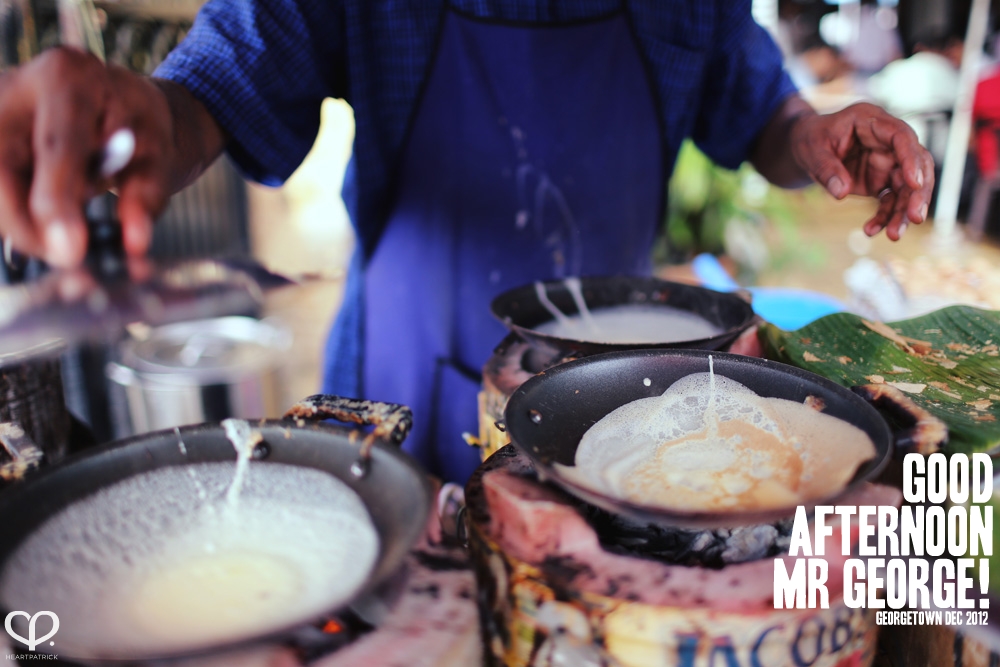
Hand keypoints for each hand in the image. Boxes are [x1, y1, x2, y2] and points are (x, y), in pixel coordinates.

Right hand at [0, 47, 173, 267]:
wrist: (119, 104)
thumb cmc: (138, 127)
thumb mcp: (158, 157)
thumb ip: (145, 198)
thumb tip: (134, 241)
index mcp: (70, 79)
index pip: (56, 147)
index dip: (56, 203)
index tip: (68, 250)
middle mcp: (17, 84)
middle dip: (23, 221)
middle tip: (63, 257)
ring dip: (16, 220)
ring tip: (61, 236)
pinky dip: (13, 211)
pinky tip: (43, 217)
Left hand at [790, 102, 934, 240]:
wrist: (807, 146)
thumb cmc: (811, 139)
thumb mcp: (811, 151)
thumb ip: (826, 169)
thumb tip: (841, 194)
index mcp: (872, 121)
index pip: (902, 137)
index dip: (911, 159)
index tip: (914, 184)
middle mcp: (887, 141)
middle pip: (916, 164)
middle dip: (918, 192)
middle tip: (915, 218)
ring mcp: (888, 161)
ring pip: (907, 187)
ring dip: (902, 212)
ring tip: (893, 235)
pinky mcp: (882, 180)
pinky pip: (890, 200)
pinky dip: (884, 216)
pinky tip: (870, 230)